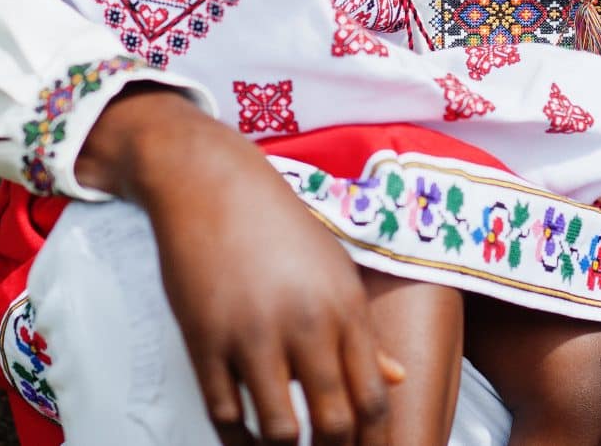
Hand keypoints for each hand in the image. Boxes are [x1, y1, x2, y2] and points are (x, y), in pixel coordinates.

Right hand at [83, 91, 401, 444]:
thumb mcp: (333, 267)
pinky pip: (225, 414)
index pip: (373, 400)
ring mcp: (253, 334)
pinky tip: (246, 439)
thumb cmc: (276, 223)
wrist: (208, 181)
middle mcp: (306, 324)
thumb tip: (396, 377)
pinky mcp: (204, 340)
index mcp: (344, 307)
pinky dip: (238, 440)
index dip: (372, 444)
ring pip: (280, 432)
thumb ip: (362, 329)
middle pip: (335, 425)